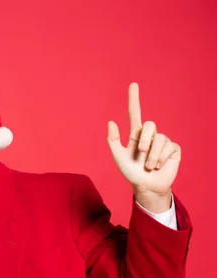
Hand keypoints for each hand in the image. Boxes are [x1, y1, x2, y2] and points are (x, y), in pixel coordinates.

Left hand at [107, 83, 181, 211]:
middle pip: (149, 125)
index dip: (133, 99)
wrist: (146, 186)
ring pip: (159, 138)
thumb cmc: (131, 172)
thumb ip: (113, 140)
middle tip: (141, 153)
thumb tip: (110, 121)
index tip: (133, 84)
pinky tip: (158, 165)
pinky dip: (161, 158)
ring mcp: (162, 141)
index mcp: (135, 135)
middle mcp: (149, 135)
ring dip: (152, 155)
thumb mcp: (118, 157)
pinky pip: (168, 147)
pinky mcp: (173, 149)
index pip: (134, 113)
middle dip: (145, 139)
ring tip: (149, 166)